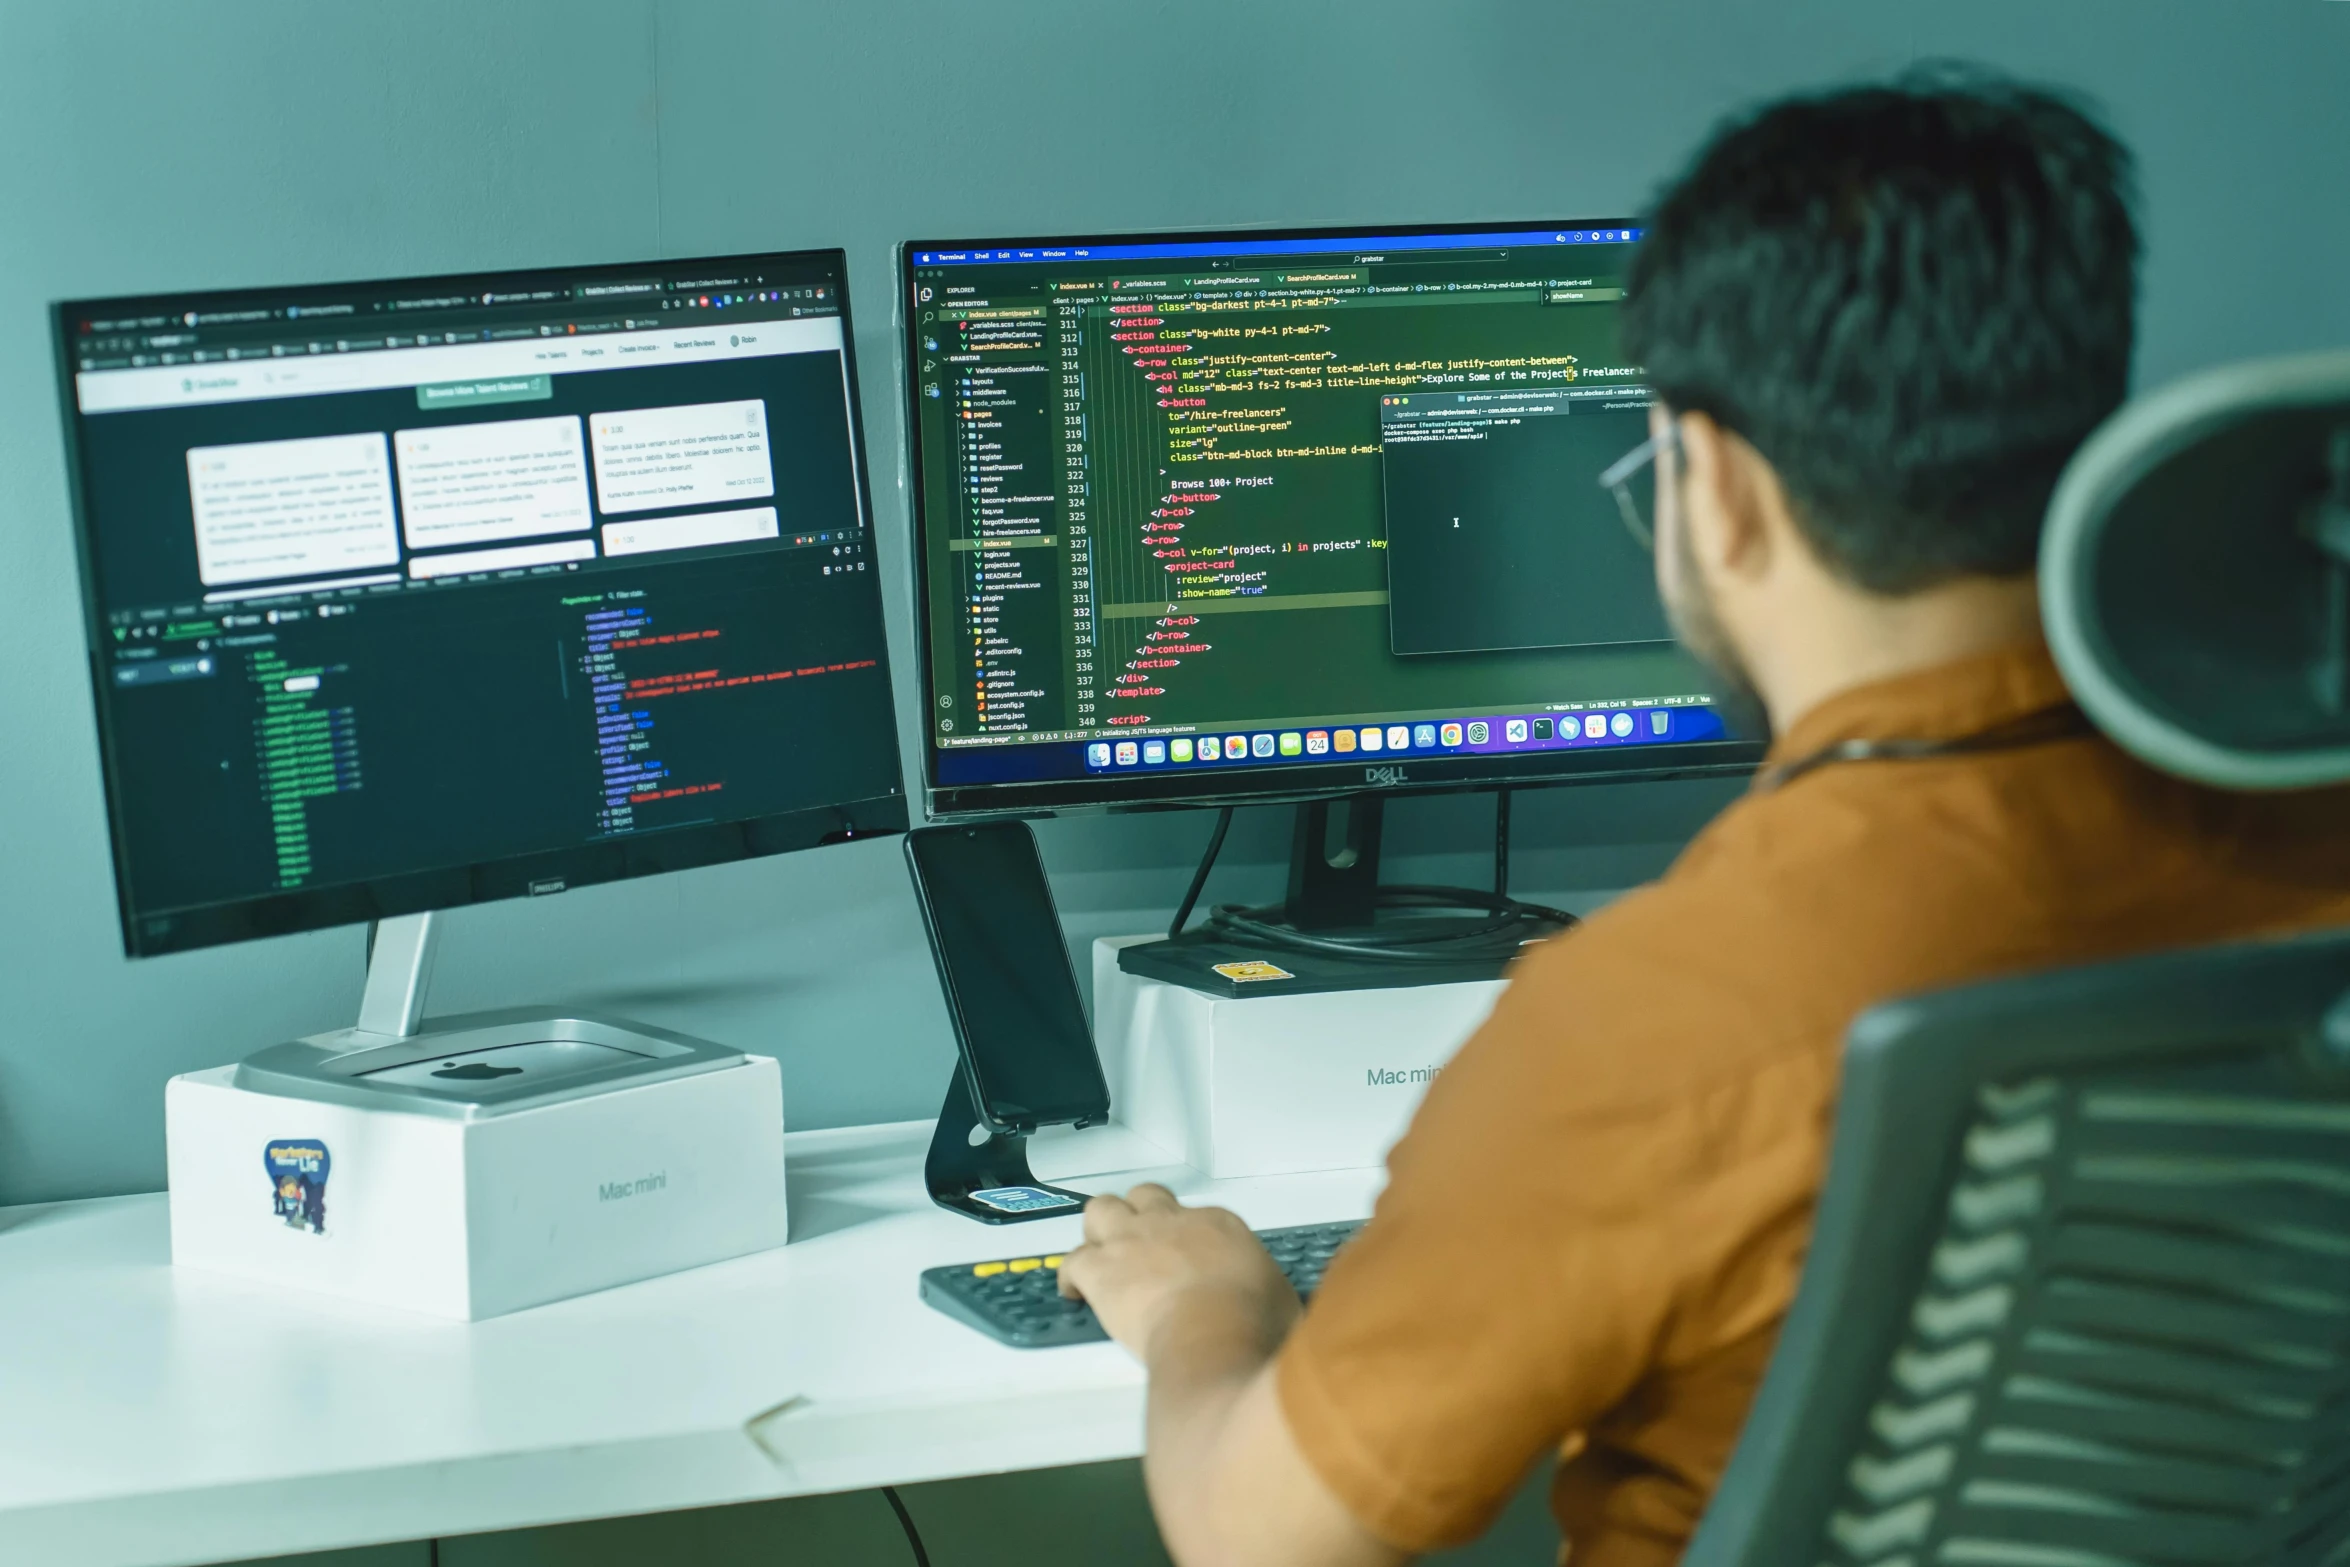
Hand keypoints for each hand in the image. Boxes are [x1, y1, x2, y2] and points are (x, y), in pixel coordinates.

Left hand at [1058, 1185, 1301, 1365]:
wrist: (1214, 1335)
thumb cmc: (1255, 1322)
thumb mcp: (1281, 1298)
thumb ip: (1267, 1290)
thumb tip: (1273, 1306)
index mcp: (1217, 1224)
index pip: (1195, 1216)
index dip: (1186, 1238)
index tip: (1188, 1263)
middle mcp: (1170, 1222)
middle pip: (1143, 1196)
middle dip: (1138, 1216)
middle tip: (1140, 1248)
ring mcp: (1131, 1242)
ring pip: (1100, 1210)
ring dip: (1100, 1232)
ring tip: (1104, 1259)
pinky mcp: (1101, 1271)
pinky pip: (1072, 1262)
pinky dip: (1071, 1277)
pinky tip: (1076, 1294)